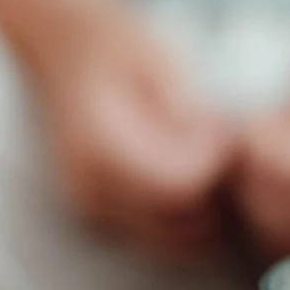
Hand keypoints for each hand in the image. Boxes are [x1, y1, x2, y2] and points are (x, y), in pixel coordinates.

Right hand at [32, 0, 240, 266]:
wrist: (66, 49)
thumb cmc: (118, 48)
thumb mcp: (160, 60)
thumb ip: (187, 109)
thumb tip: (222, 151)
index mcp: (98, 148)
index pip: (181, 188)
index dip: (217, 164)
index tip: (223, 129)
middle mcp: (90, 191)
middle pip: (185, 226)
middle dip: (217, 191)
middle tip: (221, 144)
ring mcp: (95, 211)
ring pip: (179, 241)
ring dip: (207, 209)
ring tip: (205, 157)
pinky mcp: (105, 219)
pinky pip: (165, 237)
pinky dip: (189, 215)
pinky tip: (189, 172)